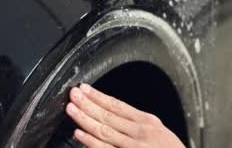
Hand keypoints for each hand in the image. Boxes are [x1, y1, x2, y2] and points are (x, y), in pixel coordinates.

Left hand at [66, 84, 184, 147]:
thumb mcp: (160, 132)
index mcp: (147, 122)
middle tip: (73, 95)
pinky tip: (80, 134)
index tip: (84, 89)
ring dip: (85, 119)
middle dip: (87, 104)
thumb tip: (113, 112)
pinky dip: (91, 142)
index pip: (117, 105)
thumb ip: (138, 123)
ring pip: (104, 131)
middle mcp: (141, 133)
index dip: (98, 96)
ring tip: (71, 110)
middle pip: (108, 115)